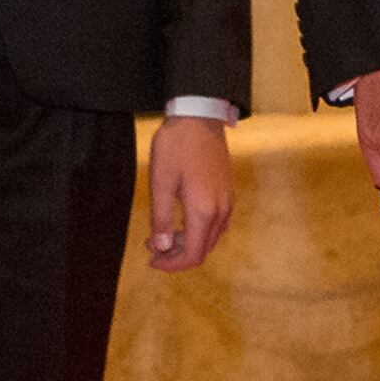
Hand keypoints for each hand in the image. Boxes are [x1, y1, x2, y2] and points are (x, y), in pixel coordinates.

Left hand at [145, 115, 234, 270]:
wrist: (199, 116)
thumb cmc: (176, 146)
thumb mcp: (161, 182)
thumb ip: (162, 219)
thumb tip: (161, 248)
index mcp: (203, 211)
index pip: (192, 254)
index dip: (171, 264)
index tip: (151, 260)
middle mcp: (221, 210)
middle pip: (203, 250)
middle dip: (177, 256)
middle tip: (153, 245)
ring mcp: (227, 201)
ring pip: (211, 238)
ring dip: (188, 243)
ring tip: (164, 232)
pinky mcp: (228, 192)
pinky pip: (217, 224)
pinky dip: (199, 231)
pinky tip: (182, 219)